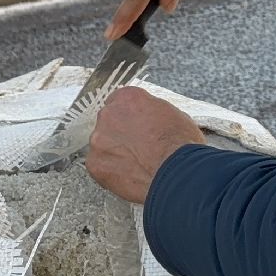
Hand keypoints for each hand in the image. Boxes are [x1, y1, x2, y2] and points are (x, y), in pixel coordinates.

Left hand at [87, 87, 205, 203]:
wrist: (176, 173)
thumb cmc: (181, 145)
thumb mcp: (173, 115)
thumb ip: (152, 112)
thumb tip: (150, 118)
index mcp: (128, 98)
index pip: (119, 101)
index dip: (129, 117)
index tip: (135, 127)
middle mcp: (109, 114)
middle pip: (108, 122)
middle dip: (120, 134)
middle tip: (137, 148)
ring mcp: (99, 139)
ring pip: (102, 145)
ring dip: (114, 153)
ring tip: (135, 166)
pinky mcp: (95, 163)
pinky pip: (99, 166)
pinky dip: (111, 172)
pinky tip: (128, 177)